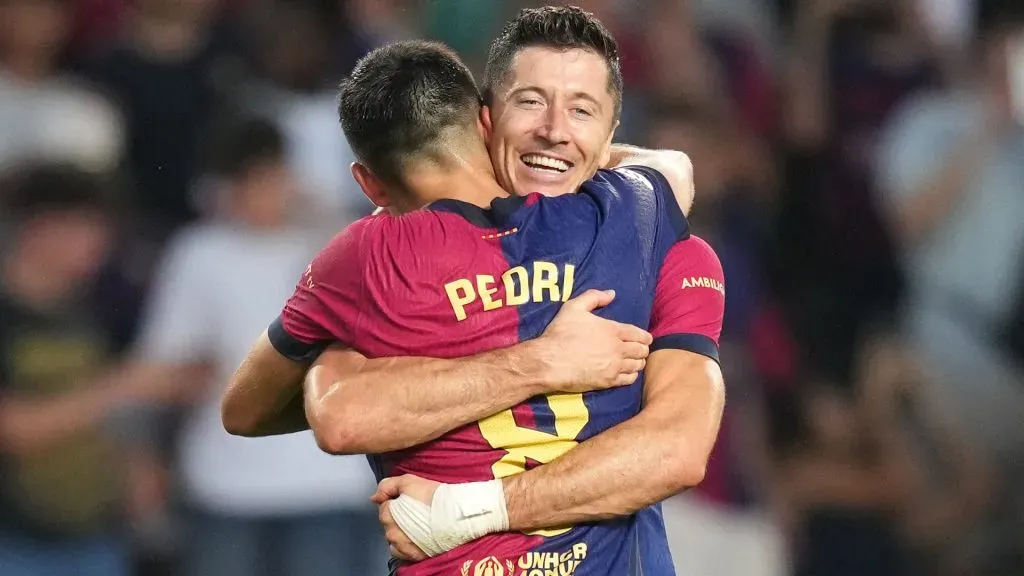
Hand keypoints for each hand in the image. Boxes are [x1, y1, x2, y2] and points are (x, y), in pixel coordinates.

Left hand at [372, 475, 440, 561]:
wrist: (456, 514)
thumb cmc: (433, 497)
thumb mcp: (409, 481)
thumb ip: (387, 486)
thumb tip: (374, 497)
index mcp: (389, 514)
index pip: (384, 508)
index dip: (395, 502)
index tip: (408, 500)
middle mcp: (392, 534)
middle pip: (388, 524)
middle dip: (396, 517)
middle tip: (414, 511)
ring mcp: (403, 547)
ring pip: (393, 539)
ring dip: (400, 532)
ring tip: (417, 524)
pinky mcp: (414, 556)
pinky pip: (401, 552)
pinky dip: (405, 545)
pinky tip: (416, 537)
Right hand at [531, 289, 651, 392]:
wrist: (549, 361)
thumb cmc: (560, 333)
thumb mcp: (574, 307)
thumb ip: (594, 297)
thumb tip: (611, 293)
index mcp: (612, 330)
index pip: (639, 334)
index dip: (645, 337)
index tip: (646, 339)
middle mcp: (618, 348)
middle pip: (641, 350)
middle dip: (643, 349)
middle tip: (639, 349)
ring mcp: (614, 366)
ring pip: (637, 365)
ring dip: (638, 362)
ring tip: (635, 361)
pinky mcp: (608, 381)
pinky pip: (629, 379)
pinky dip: (632, 375)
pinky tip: (627, 373)